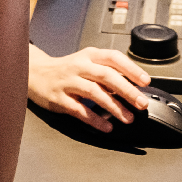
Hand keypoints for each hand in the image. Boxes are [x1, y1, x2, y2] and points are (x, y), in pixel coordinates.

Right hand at [29, 46, 151, 131]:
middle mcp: (79, 66)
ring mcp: (68, 82)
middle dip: (127, 90)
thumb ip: (107, 71)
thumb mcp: (87, 62)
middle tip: (141, 103)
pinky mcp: (59, 99)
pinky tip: (107, 126)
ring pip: (94, 93)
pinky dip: (95, 120)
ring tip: (128, 118)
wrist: (36, 73)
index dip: (131, 69)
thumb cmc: (67, 69)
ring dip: (114, 106)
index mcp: (90, 55)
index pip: (114, 58)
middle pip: (106, 75)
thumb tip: (133, 85)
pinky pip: (79, 110)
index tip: (145, 81)